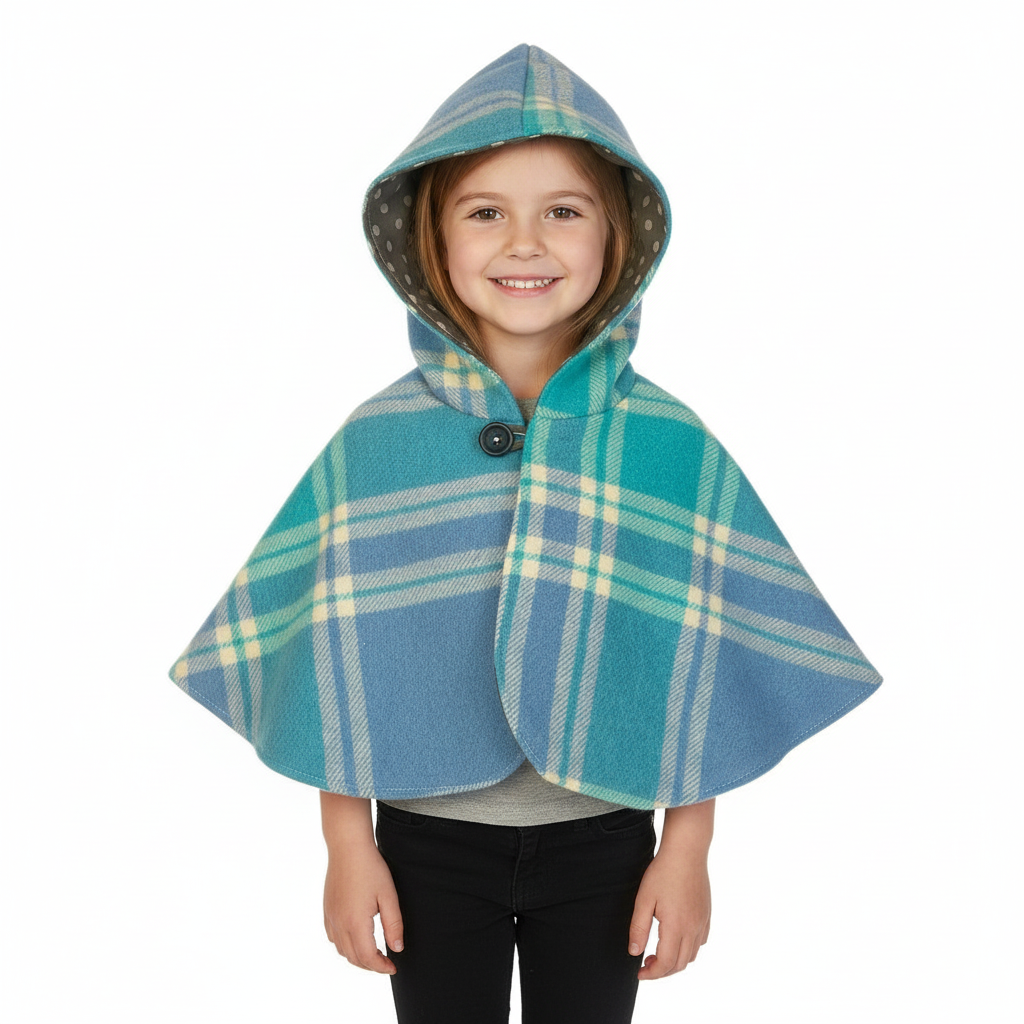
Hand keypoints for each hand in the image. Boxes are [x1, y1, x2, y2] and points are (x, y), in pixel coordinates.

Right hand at [323, 838, 404, 974]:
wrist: (348, 847)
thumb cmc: (370, 868)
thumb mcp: (388, 895)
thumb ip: (393, 924)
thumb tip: (397, 948)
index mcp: (355, 923)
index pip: (368, 957)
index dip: (381, 967)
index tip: (393, 966)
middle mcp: (339, 924)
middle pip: (354, 958)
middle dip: (371, 965)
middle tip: (386, 962)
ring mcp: (331, 917)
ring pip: (342, 950)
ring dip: (357, 957)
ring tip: (373, 952)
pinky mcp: (327, 910)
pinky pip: (333, 937)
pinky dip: (345, 945)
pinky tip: (356, 938)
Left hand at [628, 799, 713, 980]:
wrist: (687, 852)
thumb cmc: (663, 872)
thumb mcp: (644, 899)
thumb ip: (638, 928)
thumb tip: (634, 952)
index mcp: (676, 927)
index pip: (666, 964)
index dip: (652, 974)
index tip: (639, 973)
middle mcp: (693, 928)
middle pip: (680, 964)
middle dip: (662, 971)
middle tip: (645, 964)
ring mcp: (702, 922)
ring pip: (692, 956)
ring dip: (675, 961)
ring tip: (658, 954)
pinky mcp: (706, 914)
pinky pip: (700, 942)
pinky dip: (688, 949)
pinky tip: (676, 939)